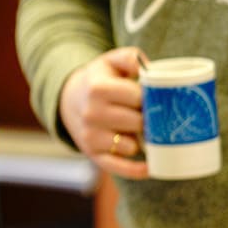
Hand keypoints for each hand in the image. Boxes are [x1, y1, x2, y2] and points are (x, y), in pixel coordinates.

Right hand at [59, 47, 149, 179]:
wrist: (70, 100)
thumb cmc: (100, 80)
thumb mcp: (111, 61)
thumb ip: (131, 57)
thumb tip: (149, 68)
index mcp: (98, 88)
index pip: (139, 98)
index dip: (153, 99)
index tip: (157, 98)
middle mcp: (92, 113)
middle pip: (138, 122)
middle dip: (150, 120)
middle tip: (152, 115)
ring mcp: (91, 136)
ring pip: (131, 146)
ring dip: (141, 141)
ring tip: (138, 130)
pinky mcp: (92, 154)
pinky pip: (118, 167)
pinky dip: (136, 170)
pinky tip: (150, 168)